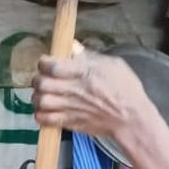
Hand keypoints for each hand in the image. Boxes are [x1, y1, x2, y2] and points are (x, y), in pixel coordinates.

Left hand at [33, 49, 148, 141]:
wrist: (131, 119)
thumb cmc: (126, 89)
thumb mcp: (112, 64)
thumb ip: (89, 56)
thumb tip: (72, 46)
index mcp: (85, 73)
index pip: (53, 66)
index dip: (44, 63)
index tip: (45, 62)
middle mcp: (75, 90)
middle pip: (42, 84)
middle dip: (38, 79)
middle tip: (42, 78)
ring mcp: (71, 108)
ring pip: (41, 101)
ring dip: (37, 97)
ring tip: (43, 94)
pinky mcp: (70, 123)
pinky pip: (45, 120)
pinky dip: (40, 114)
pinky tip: (46, 110)